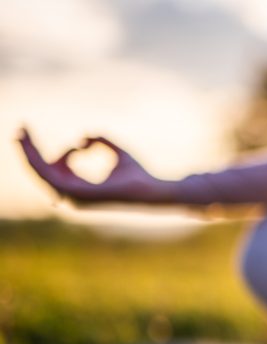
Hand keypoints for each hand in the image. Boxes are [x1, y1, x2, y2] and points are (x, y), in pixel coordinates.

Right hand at [17, 127, 172, 204]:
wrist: (151, 188)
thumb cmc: (137, 174)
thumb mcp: (117, 151)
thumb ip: (100, 141)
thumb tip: (83, 137)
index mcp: (80, 188)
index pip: (55, 169)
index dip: (48, 151)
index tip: (41, 134)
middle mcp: (73, 195)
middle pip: (42, 172)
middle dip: (28, 151)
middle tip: (20, 130)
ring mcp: (73, 196)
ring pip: (41, 173)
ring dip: (29, 153)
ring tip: (22, 133)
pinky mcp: (76, 193)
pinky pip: (49, 176)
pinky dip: (38, 160)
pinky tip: (31, 144)